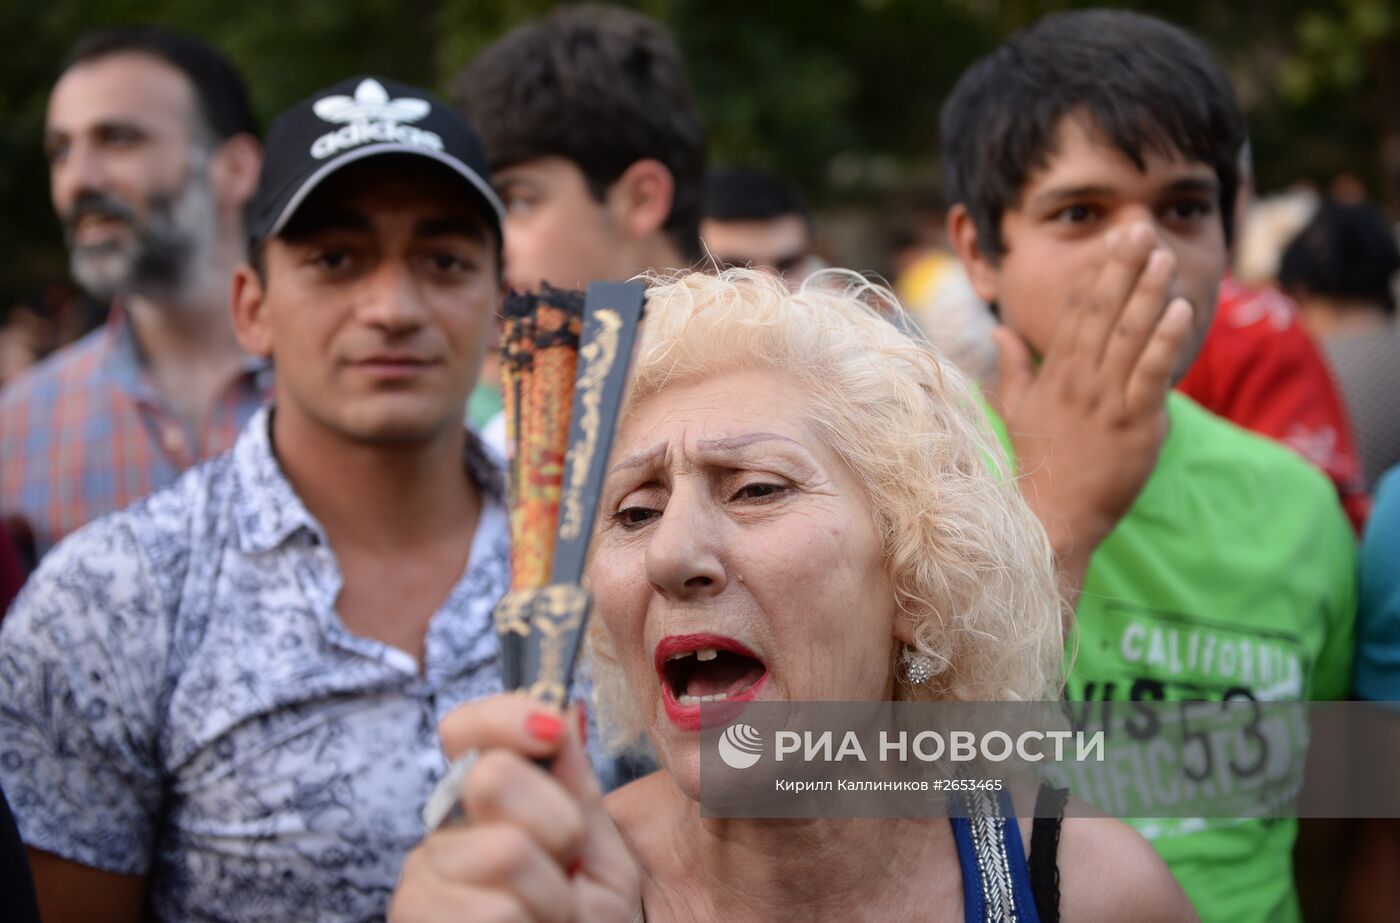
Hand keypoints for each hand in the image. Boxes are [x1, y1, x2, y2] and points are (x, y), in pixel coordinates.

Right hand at [389, 695, 640, 922]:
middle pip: (494, 778)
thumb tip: (562, 711)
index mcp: (484, 805)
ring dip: (552, 896)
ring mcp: (422, 884)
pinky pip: (494, 910)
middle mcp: (441, 835)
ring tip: (549, 921)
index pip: (465, 731)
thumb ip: (577, 787)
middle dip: (558, 825)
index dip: (505, 717)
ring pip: (505, 852)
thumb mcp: (601, 854)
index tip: (551, 731)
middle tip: (567, 872)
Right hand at [991, 223, 1194, 609]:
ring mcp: (1105, 401)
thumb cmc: (1039, 465)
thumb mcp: (1017, 411)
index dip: (1096, 275)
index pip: (1077, 314)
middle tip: (1139, 230)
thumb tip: (1000, 331)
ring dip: (1147, 292)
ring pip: (1129, 336)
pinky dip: (1165, 340)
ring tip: (1162, 256)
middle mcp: (1079, 381)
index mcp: (1054, 376)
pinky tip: (1179, 310)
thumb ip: (1013, 367)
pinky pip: (1151, 374)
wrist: (1051, 519)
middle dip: (1122, 269)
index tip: (1111, 241)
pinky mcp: (1133, 425)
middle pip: (1103, 313)